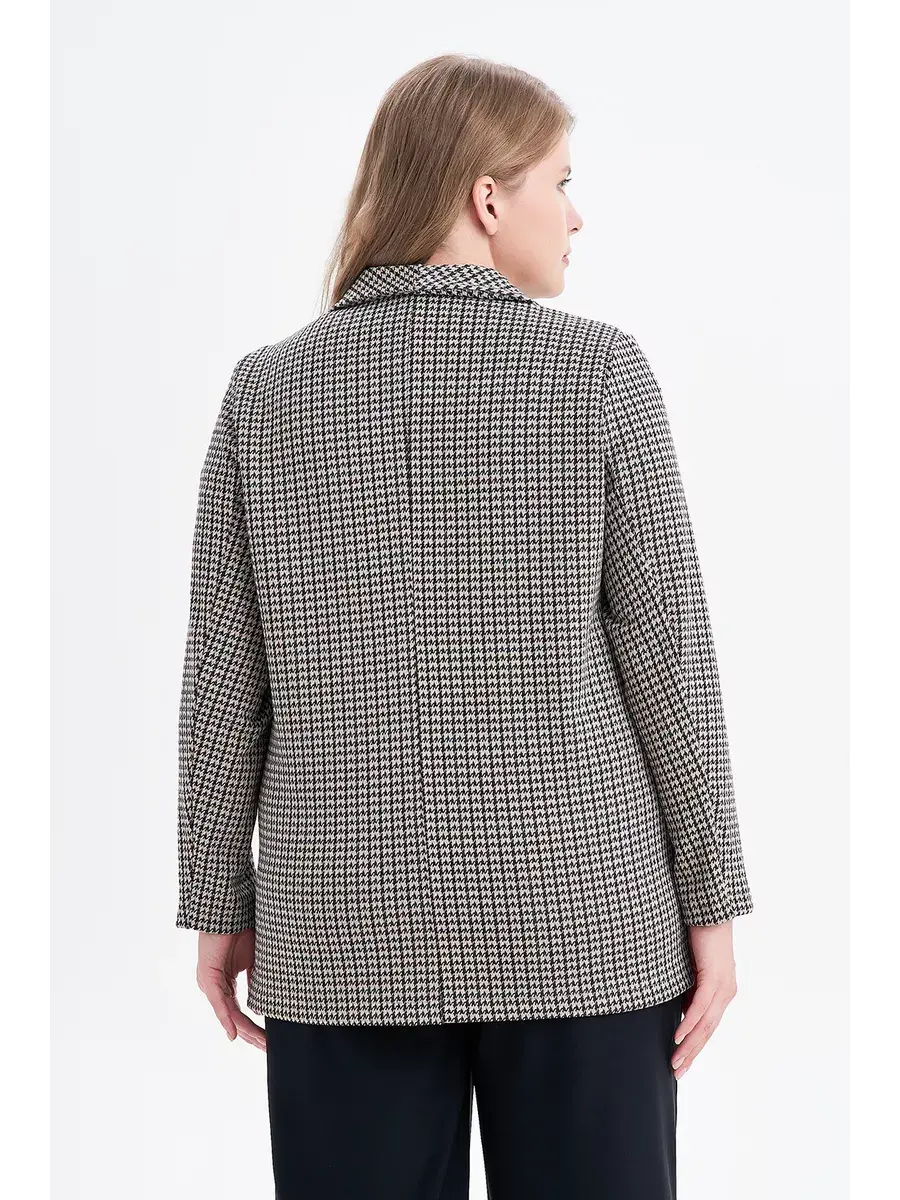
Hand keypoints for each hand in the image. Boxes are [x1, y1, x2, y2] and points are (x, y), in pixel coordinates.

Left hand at [196, 929, 265, 1050]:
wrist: (228, 910)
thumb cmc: (241, 927)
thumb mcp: (254, 959)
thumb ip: (258, 980)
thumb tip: (264, 1006)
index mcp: (225, 982)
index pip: (240, 1012)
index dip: (254, 1027)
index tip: (269, 1039)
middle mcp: (215, 987)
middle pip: (234, 1018)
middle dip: (252, 1035)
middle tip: (268, 1049)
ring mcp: (210, 983)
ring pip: (229, 1014)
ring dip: (245, 1031)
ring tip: (261, 1045)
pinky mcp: (208, 977)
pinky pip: (219, 1003)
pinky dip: (227, 1019)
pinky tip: (235, 1034)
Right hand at [671, 920, 738, 1078]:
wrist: (708, 909)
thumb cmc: (698, 933)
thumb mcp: (689, 967)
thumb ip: (686, 987)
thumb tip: (674, 1006)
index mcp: (721, 991)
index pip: (707, 1027)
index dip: (694, 1047)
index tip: (681, 1064)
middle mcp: (726, 992)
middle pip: (708, 1031)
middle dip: (692, 1054)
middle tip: (677, 1073)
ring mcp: (722, 986)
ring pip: (705, 1024)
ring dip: (689, 1046)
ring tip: (675, 1062)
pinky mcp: (714, 977)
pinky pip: (700, 1006)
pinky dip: (689, 1024)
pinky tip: (678, 1037)